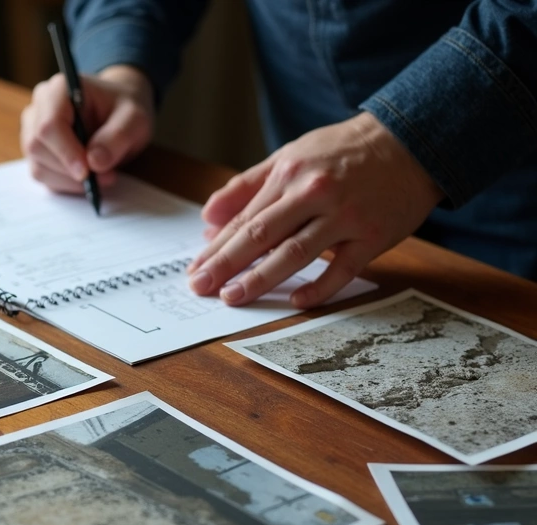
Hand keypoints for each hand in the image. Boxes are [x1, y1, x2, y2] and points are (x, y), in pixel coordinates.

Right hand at [20, 65, 155, 192]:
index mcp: (59, 90)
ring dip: (69, 180)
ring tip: (102, 177)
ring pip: (38, 166)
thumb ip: (118, 136)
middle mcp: (39, 108)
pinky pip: (42, 176)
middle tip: (106, 177)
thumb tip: (94, 162)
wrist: (118, 113)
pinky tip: (87, 179)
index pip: (49, 125)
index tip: (88, 172)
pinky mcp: (36, 152)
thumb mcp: (134, 119)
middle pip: (38, 147)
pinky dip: (65, 184)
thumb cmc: (124, 110)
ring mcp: (32, 131)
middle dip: (70, 170)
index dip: (66, 152)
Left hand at [187, 111, 443, 307]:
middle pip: (262, 236)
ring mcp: (345, 216)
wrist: (411, 141)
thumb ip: (247, 187)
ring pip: (296, 253)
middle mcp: (314, 193)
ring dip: (261, 278)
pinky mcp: (374, 236)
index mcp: (290, 173)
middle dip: (226, 264)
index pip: (245, 218)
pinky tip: (296, 301)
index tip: (195, 269)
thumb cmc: (342, 152)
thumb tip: (208, 220)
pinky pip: (342, 268)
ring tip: (234, 297)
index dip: (217, 247)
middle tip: (201, 287)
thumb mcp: (290, 156)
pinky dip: (320, 287)